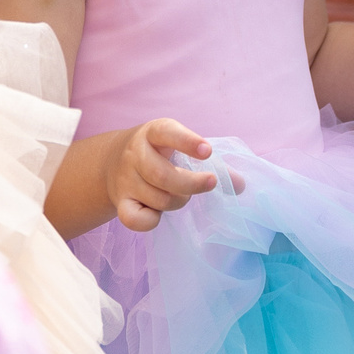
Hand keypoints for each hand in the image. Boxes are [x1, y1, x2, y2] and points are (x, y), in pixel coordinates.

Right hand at [103, 119, 225, 231]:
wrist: (112, 162)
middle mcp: (135, 154)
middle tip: (210, 183)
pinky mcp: (120, 202)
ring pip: (157, 198)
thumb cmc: (160, 153)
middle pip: (161, 174)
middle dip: (191, 184)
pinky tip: (158, 213)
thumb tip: (241, 185)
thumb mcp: (182, 147)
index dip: (187, 142)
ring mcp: (125, 179)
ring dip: (178, 201)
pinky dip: (151, 221)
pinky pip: (134, 219)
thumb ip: (214, 163)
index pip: (166, 132)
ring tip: (181, 194)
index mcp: (153, 133)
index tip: (208, 151)